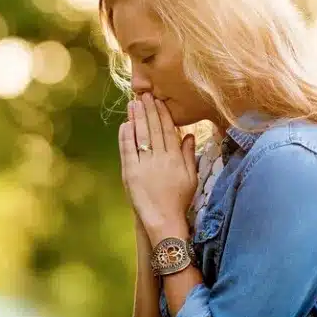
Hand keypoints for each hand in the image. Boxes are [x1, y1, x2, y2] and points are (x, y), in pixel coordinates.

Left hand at [118, 93, 197, 241]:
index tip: (158, 101)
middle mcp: (161, 158)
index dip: (163, 114)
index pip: (168, 130)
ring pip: (140, 136)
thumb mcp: (191, 177)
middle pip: (153, 129)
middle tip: (144, 95)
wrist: (164, 221)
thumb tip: (189, 135)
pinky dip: (126, 136)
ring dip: (136, 118)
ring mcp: (145, 165)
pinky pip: (127, 150)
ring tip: (133, 104)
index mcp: (176, 158)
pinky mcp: (131, 173)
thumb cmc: (179, 200)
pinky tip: (125, 124)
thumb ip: (190, 155)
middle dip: (148, 110)